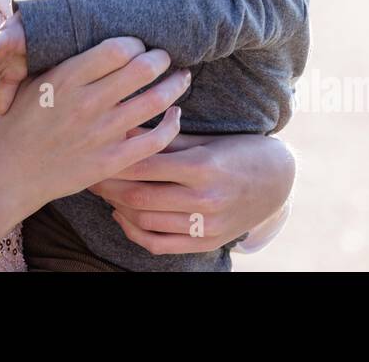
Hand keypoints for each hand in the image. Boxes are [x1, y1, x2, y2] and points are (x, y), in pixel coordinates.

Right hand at [0, 37, 191, 260]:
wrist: (10, 175)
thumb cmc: (19, 123)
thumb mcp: (31, 82)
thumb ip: (62, 59)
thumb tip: (92, 34)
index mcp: (66, 79)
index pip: (117, 49)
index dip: (135, 43)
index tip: (138, 46)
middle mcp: (86, 103)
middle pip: (142, 69)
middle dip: (161, 58)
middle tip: (165, 57)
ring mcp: (100, 134)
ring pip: (155, 101)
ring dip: (175, 85)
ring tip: (181, 78)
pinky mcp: (110, 161)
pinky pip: (155, 140)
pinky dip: (172, 124)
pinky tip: (175, 115)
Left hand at [88, 131, 295, 255]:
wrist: (278, 182)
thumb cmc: (239, 151)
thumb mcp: (204, 139)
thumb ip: (164, 136)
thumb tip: (125, 125)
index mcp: (202, 166)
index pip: (145, 164)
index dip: (115, 159)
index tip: (95, 150)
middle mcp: (204, 199)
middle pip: (139, 195)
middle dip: (108, 185)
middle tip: (90, 172)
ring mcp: (205, 225)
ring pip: (145, 221)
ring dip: (117, 206)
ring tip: (103, 191)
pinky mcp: (205, 243)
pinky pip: (159, 244)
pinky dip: (134, 232)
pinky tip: (123, 216)